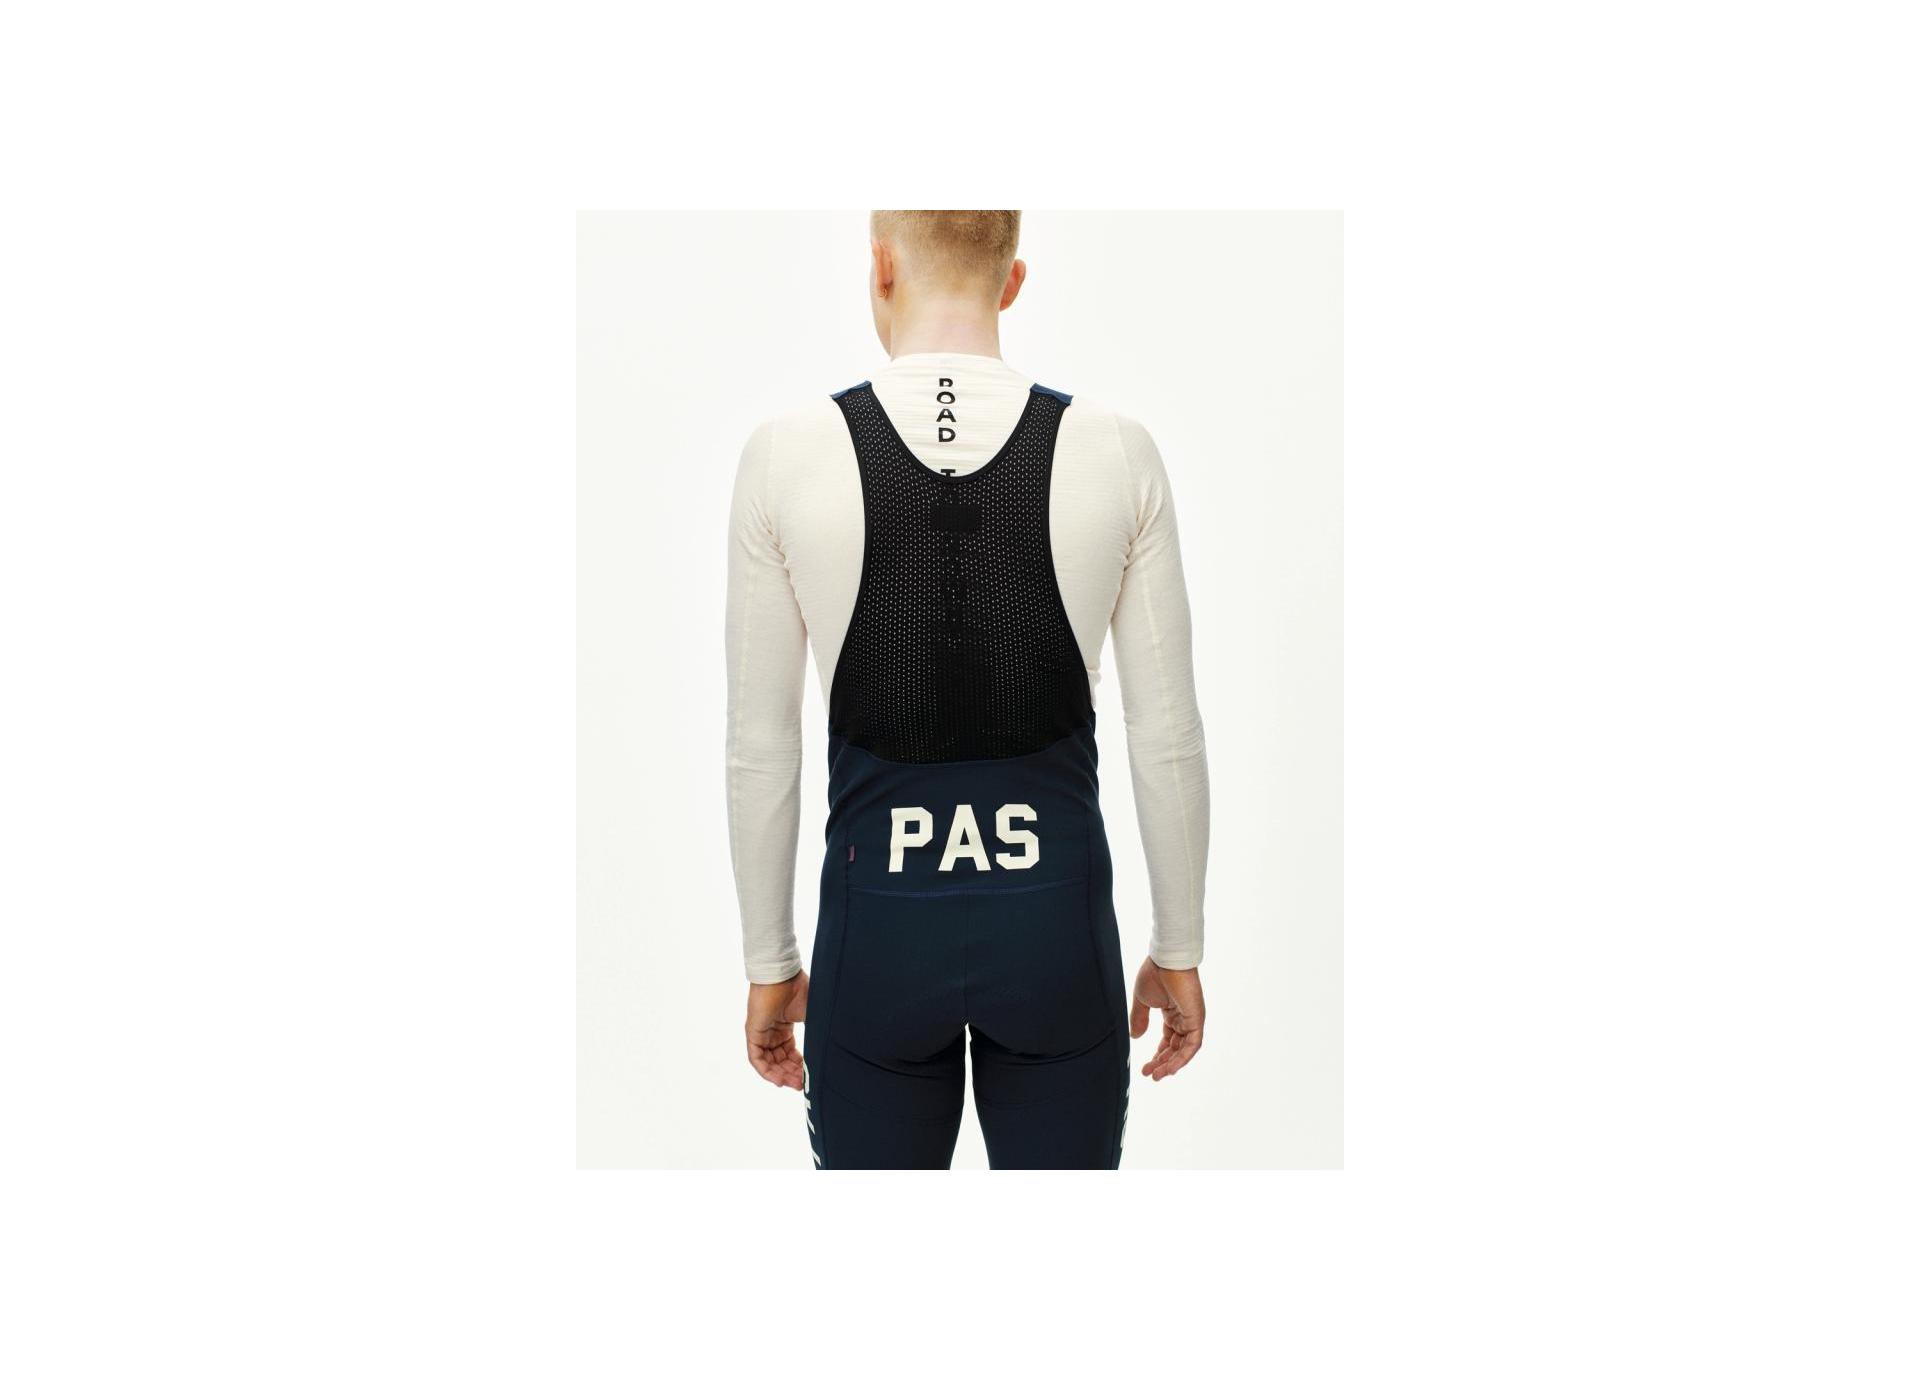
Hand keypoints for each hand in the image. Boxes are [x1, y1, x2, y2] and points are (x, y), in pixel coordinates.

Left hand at [745, 971, 808, 1089]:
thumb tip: (835, 1047)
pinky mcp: (753, 1032)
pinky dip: (766, 1071)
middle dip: (792, 1074)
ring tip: (794, 1084)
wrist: (784, 975)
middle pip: (780, 1061)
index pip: (790, 1054)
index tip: (809, 1076)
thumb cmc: (799, 989)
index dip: (800, 1066)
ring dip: (781, 1075)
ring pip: (768, 1062)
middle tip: (803, 1085)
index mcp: (784, 1027)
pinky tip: (779, 1080)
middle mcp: (772, 1032)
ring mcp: (761, 1033)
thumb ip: (819, 1032)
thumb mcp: (813, 1015)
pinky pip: (756, 1058)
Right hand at [1130, 959, 1204, 1079]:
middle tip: (1150, 1074)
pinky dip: (1182, 1058)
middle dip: (1162, 1063)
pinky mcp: (1196, 1019)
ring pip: (1184, 1050)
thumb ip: (1139, 1019)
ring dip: (1171, 1064)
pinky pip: (1192, 1045)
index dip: (1158, 1055)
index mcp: (1172, 1012)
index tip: (1146, 1067)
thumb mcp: (1142, 1001)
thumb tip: (1135, 1037)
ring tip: (1157, 1075)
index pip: (1168, 1040)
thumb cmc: (1155, 973)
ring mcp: (1192, 1019)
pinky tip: (1169, 1068)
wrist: (1165, 959)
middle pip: (1176, 1048)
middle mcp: (1184, 1018)